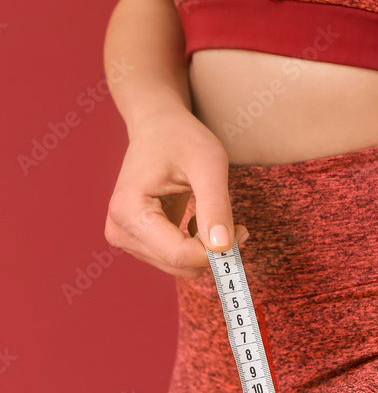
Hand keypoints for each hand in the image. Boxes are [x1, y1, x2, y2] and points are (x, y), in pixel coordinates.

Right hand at [104, 109, 249, 278]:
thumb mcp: (208, 164)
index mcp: (129, 210)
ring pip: (180, 266)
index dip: (216, 252)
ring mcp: (124, 237)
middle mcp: (119, 229)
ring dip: (206, 249)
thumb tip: (222, 248)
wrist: (156, 126)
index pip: (179, 254)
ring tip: (218, 216)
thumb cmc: (181, 138)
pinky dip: (196, 248)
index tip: (243, 231)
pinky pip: (175, 260)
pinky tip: (201, 222)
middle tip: (238, 225)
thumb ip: (216, 206)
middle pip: (179, 265)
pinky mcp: (136, 241)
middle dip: (213, 250)